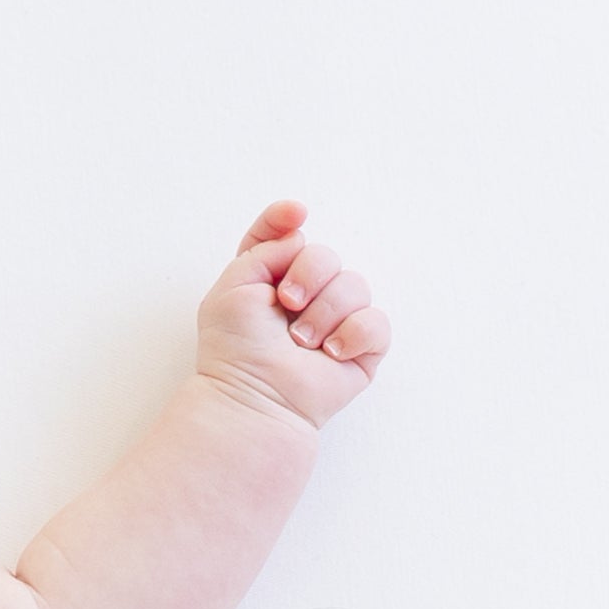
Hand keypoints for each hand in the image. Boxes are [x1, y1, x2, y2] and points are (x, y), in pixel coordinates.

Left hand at [195, 199, 389, 428]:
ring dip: (325, 312)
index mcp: (270, 280)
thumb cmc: (235, 349)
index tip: (295, 214)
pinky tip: (330, 353)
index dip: (286, 219)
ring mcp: (336, 321)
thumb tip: (299, 237)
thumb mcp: (233, 286)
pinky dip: (353, 335)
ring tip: (301, 343)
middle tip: (287, 305)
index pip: (284, 237)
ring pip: (354, 285)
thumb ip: (263, 248)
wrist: (254, 395)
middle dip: (309, 275)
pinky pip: (375, 322)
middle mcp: (305, 297)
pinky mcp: (361, 348)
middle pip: (326, 255)